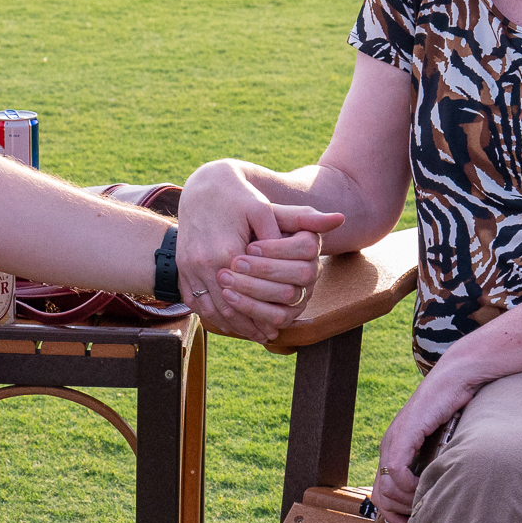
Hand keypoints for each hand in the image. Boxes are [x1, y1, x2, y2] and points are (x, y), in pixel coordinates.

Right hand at [177, 160, 341, 342]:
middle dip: (247, 325)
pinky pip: (194, 300)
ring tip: (248, 333)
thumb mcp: (266, 208)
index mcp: (227, 251)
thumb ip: (298, 221)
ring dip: (229, 323)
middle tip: (265, 336)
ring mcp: (189, 267)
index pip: (246, 295)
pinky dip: (210, 313)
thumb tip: (339, 220)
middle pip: (226, 307)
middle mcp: (204, 263)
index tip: (277, 326)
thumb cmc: (239, 197)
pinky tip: (226, 320)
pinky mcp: (182, 267)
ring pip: (209, 308)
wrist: (203, 185)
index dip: (263, 313)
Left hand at [369, 357, 485, 522]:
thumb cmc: (453, 411)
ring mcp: (394, 440)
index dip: (394, 515)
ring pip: (386, 487)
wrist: (455, 381)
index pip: (381, 493)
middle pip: (379, 495)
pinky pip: (397, 470)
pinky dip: (409, 485)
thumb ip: (433, 467)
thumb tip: (438, 495)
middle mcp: (388, 447)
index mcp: (394, 451)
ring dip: (406, 501)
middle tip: (420, 518)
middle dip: (398, 513)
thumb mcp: (441, 447)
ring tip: (426, 502)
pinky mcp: (404, 434)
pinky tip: (425, 486)